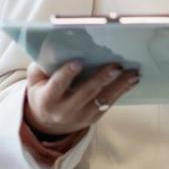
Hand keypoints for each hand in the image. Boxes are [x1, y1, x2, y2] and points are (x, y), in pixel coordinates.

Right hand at [23, 61, 139, 136]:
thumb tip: (57, 46)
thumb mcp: (35, 80)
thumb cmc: (43, 92)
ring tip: (132, 73)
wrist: (48, 122)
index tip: (78, 62)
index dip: (67, 74)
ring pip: (102, 100)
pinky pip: (109, 103)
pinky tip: (132, 80)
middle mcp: (64, 111)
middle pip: (85, 93)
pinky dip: (122, 91)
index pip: (57, 85)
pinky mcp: (93, 118)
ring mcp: (80, 117)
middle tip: (116, 67)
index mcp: (47, 99)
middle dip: (101, 79)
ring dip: (119, 86)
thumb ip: (43, 64)